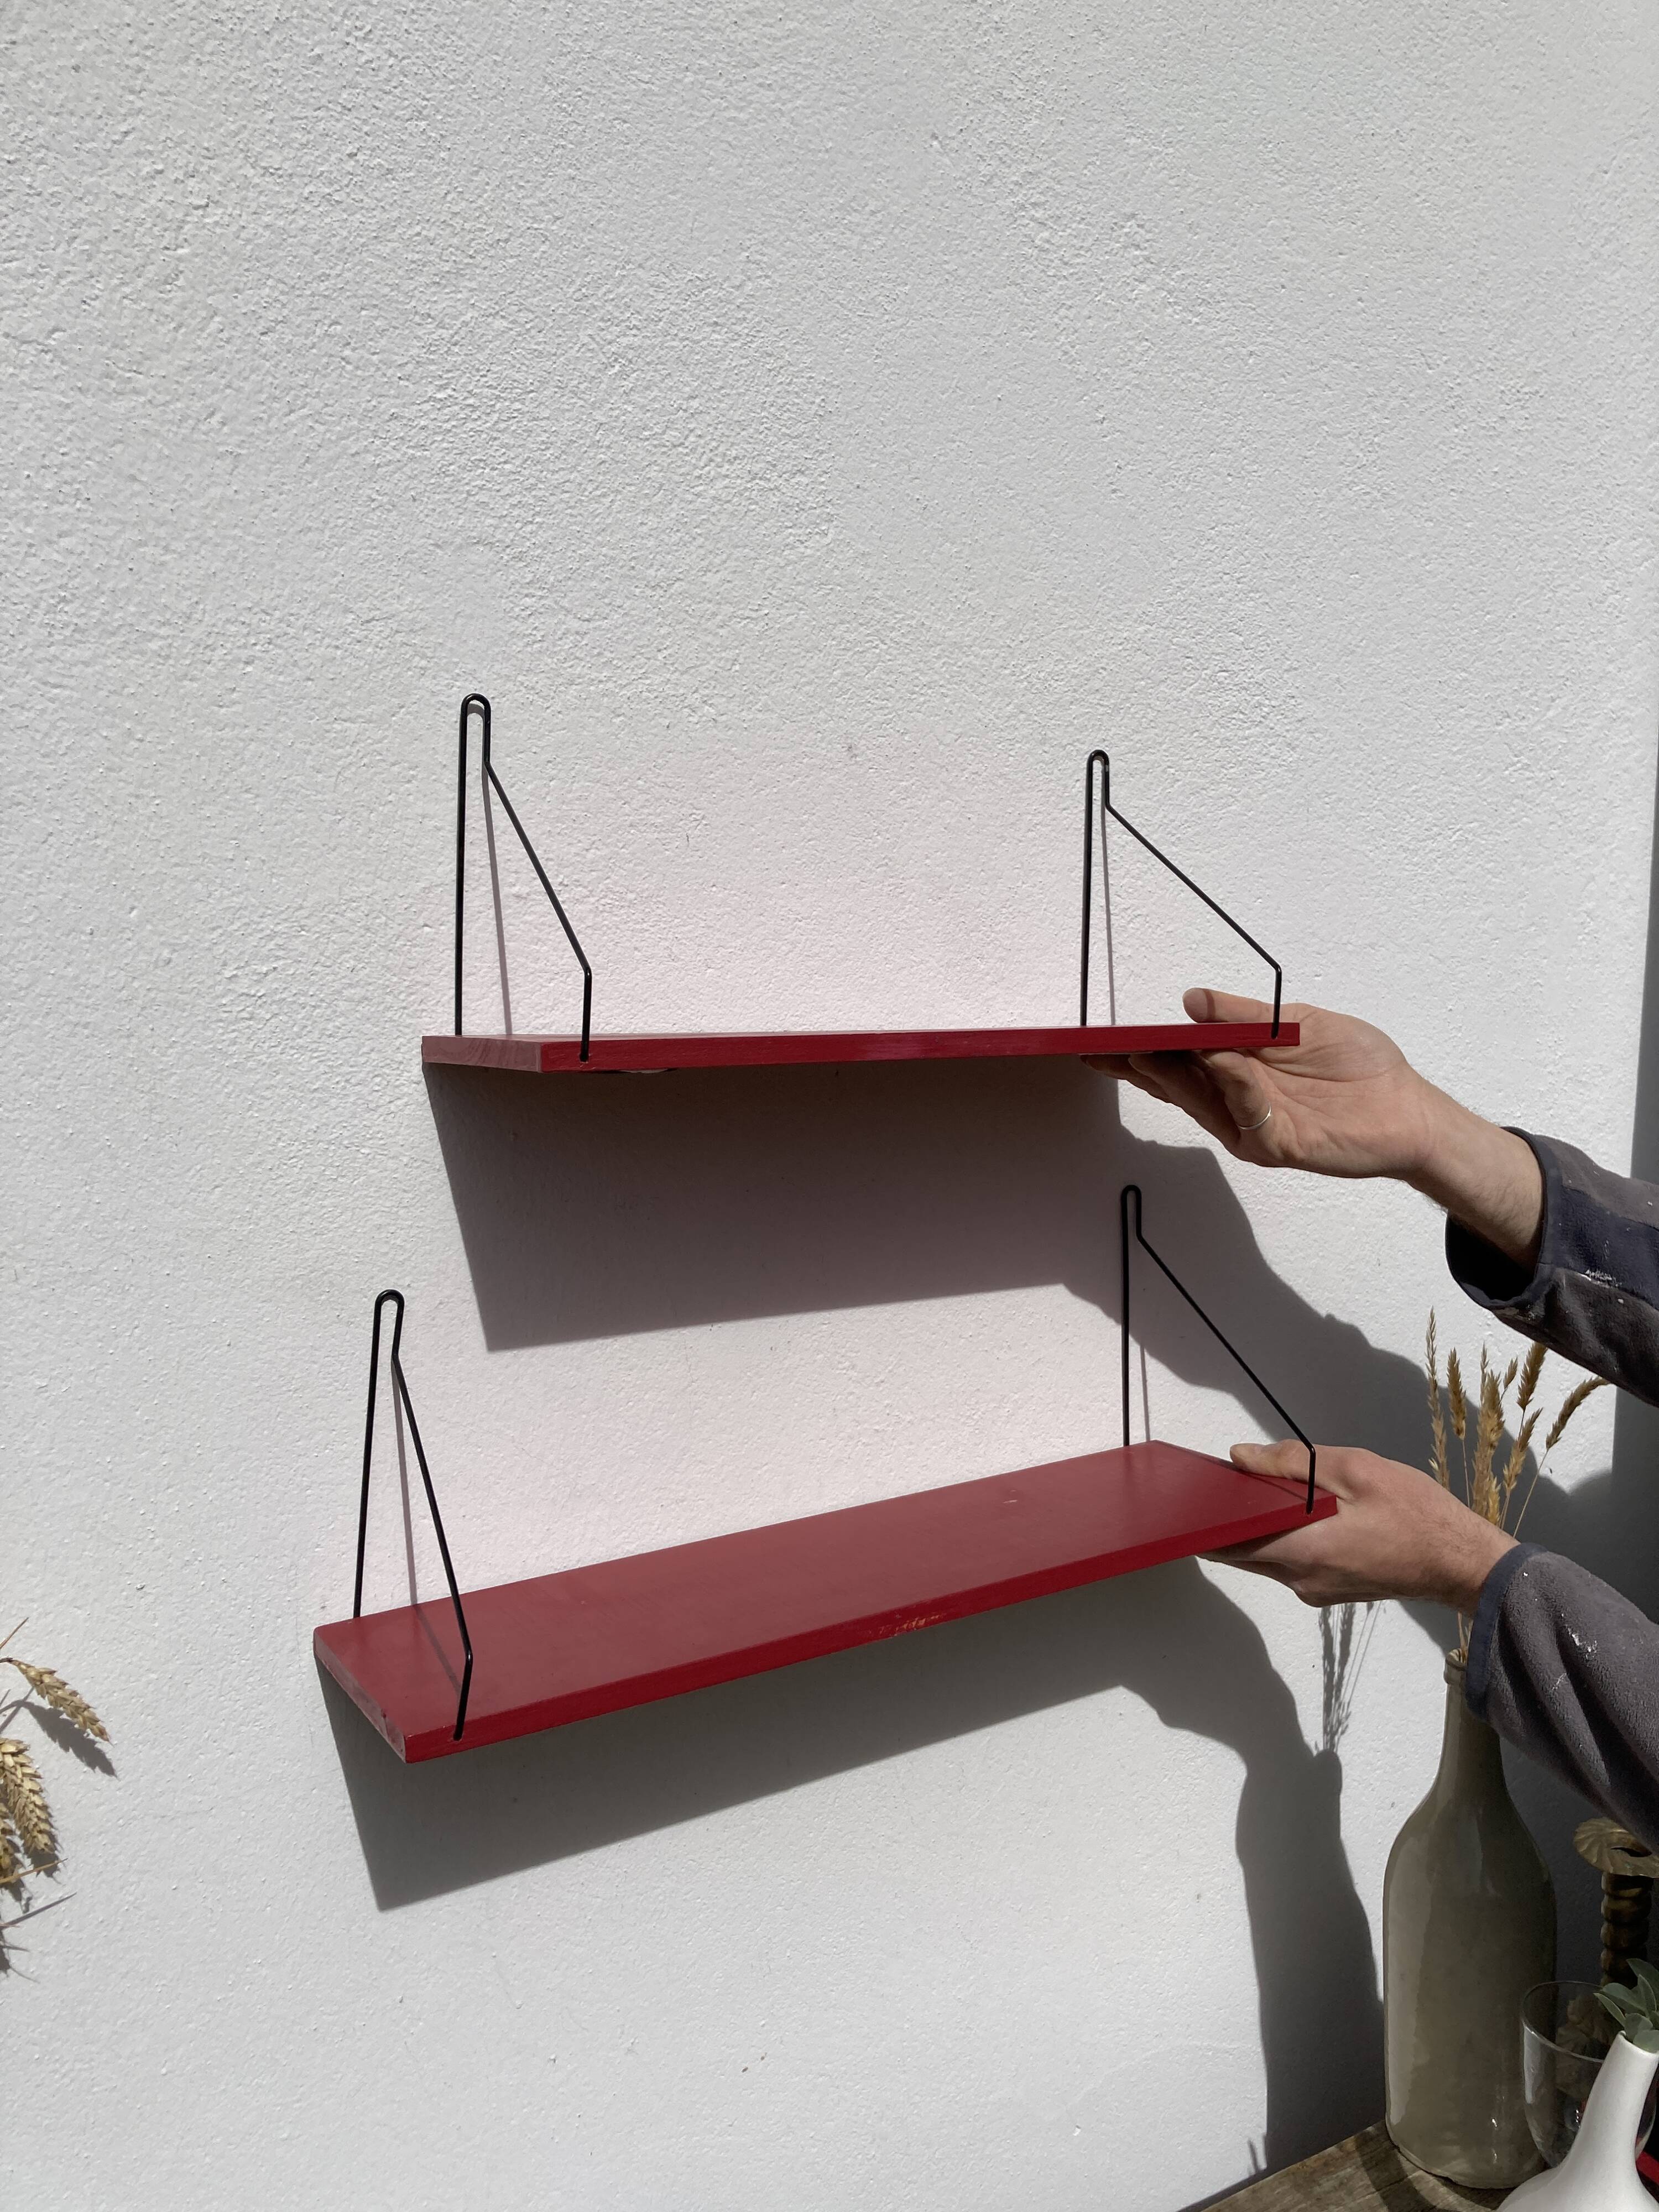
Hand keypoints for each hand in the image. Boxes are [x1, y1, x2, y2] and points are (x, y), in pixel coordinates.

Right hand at [1088, 987, 1438, 1178]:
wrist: (1406, 1106)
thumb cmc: (1358, 1064)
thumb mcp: (1297, 1022)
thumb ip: (1244, 1017)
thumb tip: (1191, 1002)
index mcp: (1235, 1068)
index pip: (1177, 1058)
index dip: (1141, 1049)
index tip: (1104, 1039)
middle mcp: (1234, 1100)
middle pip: (1174, 1083)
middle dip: (1137, 1065)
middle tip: (1102, 1049)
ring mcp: (1251, 1124)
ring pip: (1200, 1100)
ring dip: (1172, 1075)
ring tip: (1142, 1051)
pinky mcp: (1274, 1144)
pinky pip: (1245, 1113)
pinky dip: (1234, 1085)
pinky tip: (1224, 1061)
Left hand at [1208, 1439, 1514, 1610]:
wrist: (1463, 1563)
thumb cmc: (1416, 1514)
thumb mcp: (1356, 1470)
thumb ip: (1292, 1463)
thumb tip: (1240, 1457)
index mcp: (1301, 1551)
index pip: (1225, 1545)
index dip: (1204, 1518)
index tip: (1197, 1491)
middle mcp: (1300, 1580)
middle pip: (1241, 1551)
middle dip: (1229, 1518)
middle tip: (1232, 1478)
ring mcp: (1316, 1589)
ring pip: (1266, 1557)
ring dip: (1259, 1526)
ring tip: (1267, 1486)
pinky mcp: (1331, 1589)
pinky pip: (1291, 1562)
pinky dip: (1284, 1537)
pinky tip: (1300, 1509)